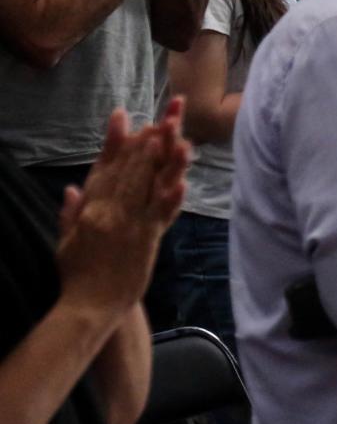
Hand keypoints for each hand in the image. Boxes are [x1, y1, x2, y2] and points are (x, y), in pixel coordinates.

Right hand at [56, 103, 189, 318]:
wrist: (88, 308)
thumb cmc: (77, 275)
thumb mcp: (66, 241)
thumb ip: (70, 214)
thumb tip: (72, 189)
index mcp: (90, 209)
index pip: (104, 168)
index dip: (115, 141)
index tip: (122, 115)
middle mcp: (110, 213)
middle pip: (131, 170)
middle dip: (147, 142)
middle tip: (161, 117)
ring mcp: (130, 225)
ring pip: (148, 186)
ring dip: (162, 160)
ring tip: (175, 137)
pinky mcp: (146, 240)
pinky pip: (162, 215)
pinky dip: (172, 197)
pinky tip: (183, 182)